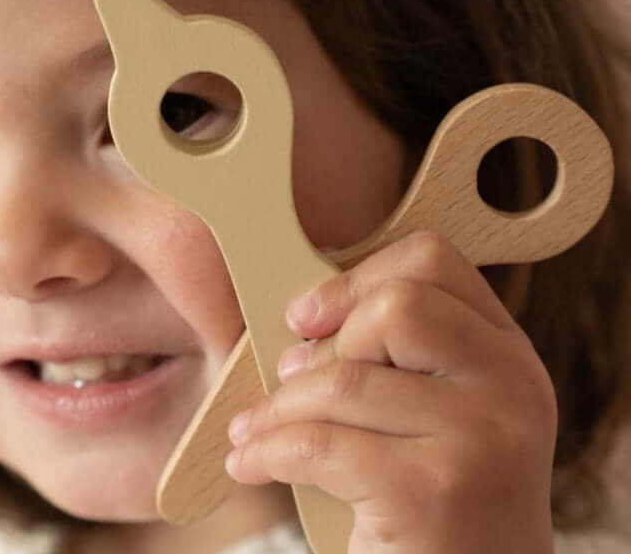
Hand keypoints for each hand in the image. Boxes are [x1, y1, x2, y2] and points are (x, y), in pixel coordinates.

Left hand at [224, 231, 557, 553]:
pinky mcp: (437, 492)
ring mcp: (484, 438)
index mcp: (505, 352)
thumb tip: (300, 318)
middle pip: (395, 304)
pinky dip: (267, 451)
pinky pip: (318, 444)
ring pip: (344, 378)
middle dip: (327, 342)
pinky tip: (250, 463)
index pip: (433, 260)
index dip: (359, 275)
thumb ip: (391, 355)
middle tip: (293, 376)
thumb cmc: (431, 500)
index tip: (309, 314)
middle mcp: (511, 385)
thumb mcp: (432, 413)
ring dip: (279, 407)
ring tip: (257, 429)